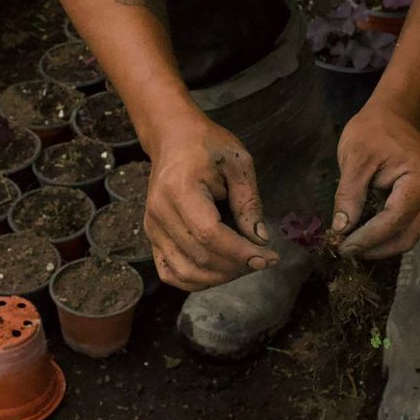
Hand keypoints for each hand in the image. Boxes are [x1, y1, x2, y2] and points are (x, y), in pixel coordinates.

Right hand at [144, 115, 278, 290]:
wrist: (173, 139)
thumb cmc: (208, 145)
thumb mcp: (238, 163)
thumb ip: (249, 202)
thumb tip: (260, 240)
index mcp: (180, 189)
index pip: (210, 235)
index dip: (240, 253)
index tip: (268, 257)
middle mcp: (159, 212)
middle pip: (199, 257)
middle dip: (237, 267)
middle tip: (262, 259)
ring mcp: (151, 227)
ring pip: (185, 272)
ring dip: (219, 278)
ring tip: (243, 265)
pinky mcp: (151, 236)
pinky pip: (170, 272)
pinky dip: (196, 280)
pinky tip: (219, 271)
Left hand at [333, 104, 419, 259]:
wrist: (395, 113)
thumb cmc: (374, 130)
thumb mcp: (354, 158)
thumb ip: (349, 195)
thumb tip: (341, 229)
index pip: (394, 220)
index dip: (368, 239)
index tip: (344, 247)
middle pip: (408, 235)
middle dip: (377, 248)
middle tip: (347, 251)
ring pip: (410, 234)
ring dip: (383, 245)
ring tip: (355, 245)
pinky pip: (409, 225)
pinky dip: (388, 234)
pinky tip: (367, 235)